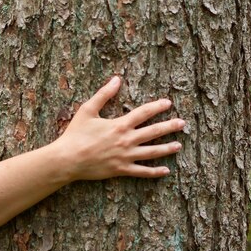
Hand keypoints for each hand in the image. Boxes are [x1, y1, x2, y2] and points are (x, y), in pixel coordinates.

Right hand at [57, 76, 182, 180]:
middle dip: (170, 127)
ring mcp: (125, 156)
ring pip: (152, 152)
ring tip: (178, 145)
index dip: (157, 107)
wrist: (68, 159)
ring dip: (167, 148)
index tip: (168, 103)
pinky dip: (155, 172)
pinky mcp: (121, 170)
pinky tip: (166, 170)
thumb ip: (103, 94)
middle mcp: (126, 140)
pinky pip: (142, 172)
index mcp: (119, 125)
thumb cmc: (76, 133)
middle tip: (183, 124)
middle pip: (153, 132)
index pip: (143, 113)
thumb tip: (116, 79)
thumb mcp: (87, 110)